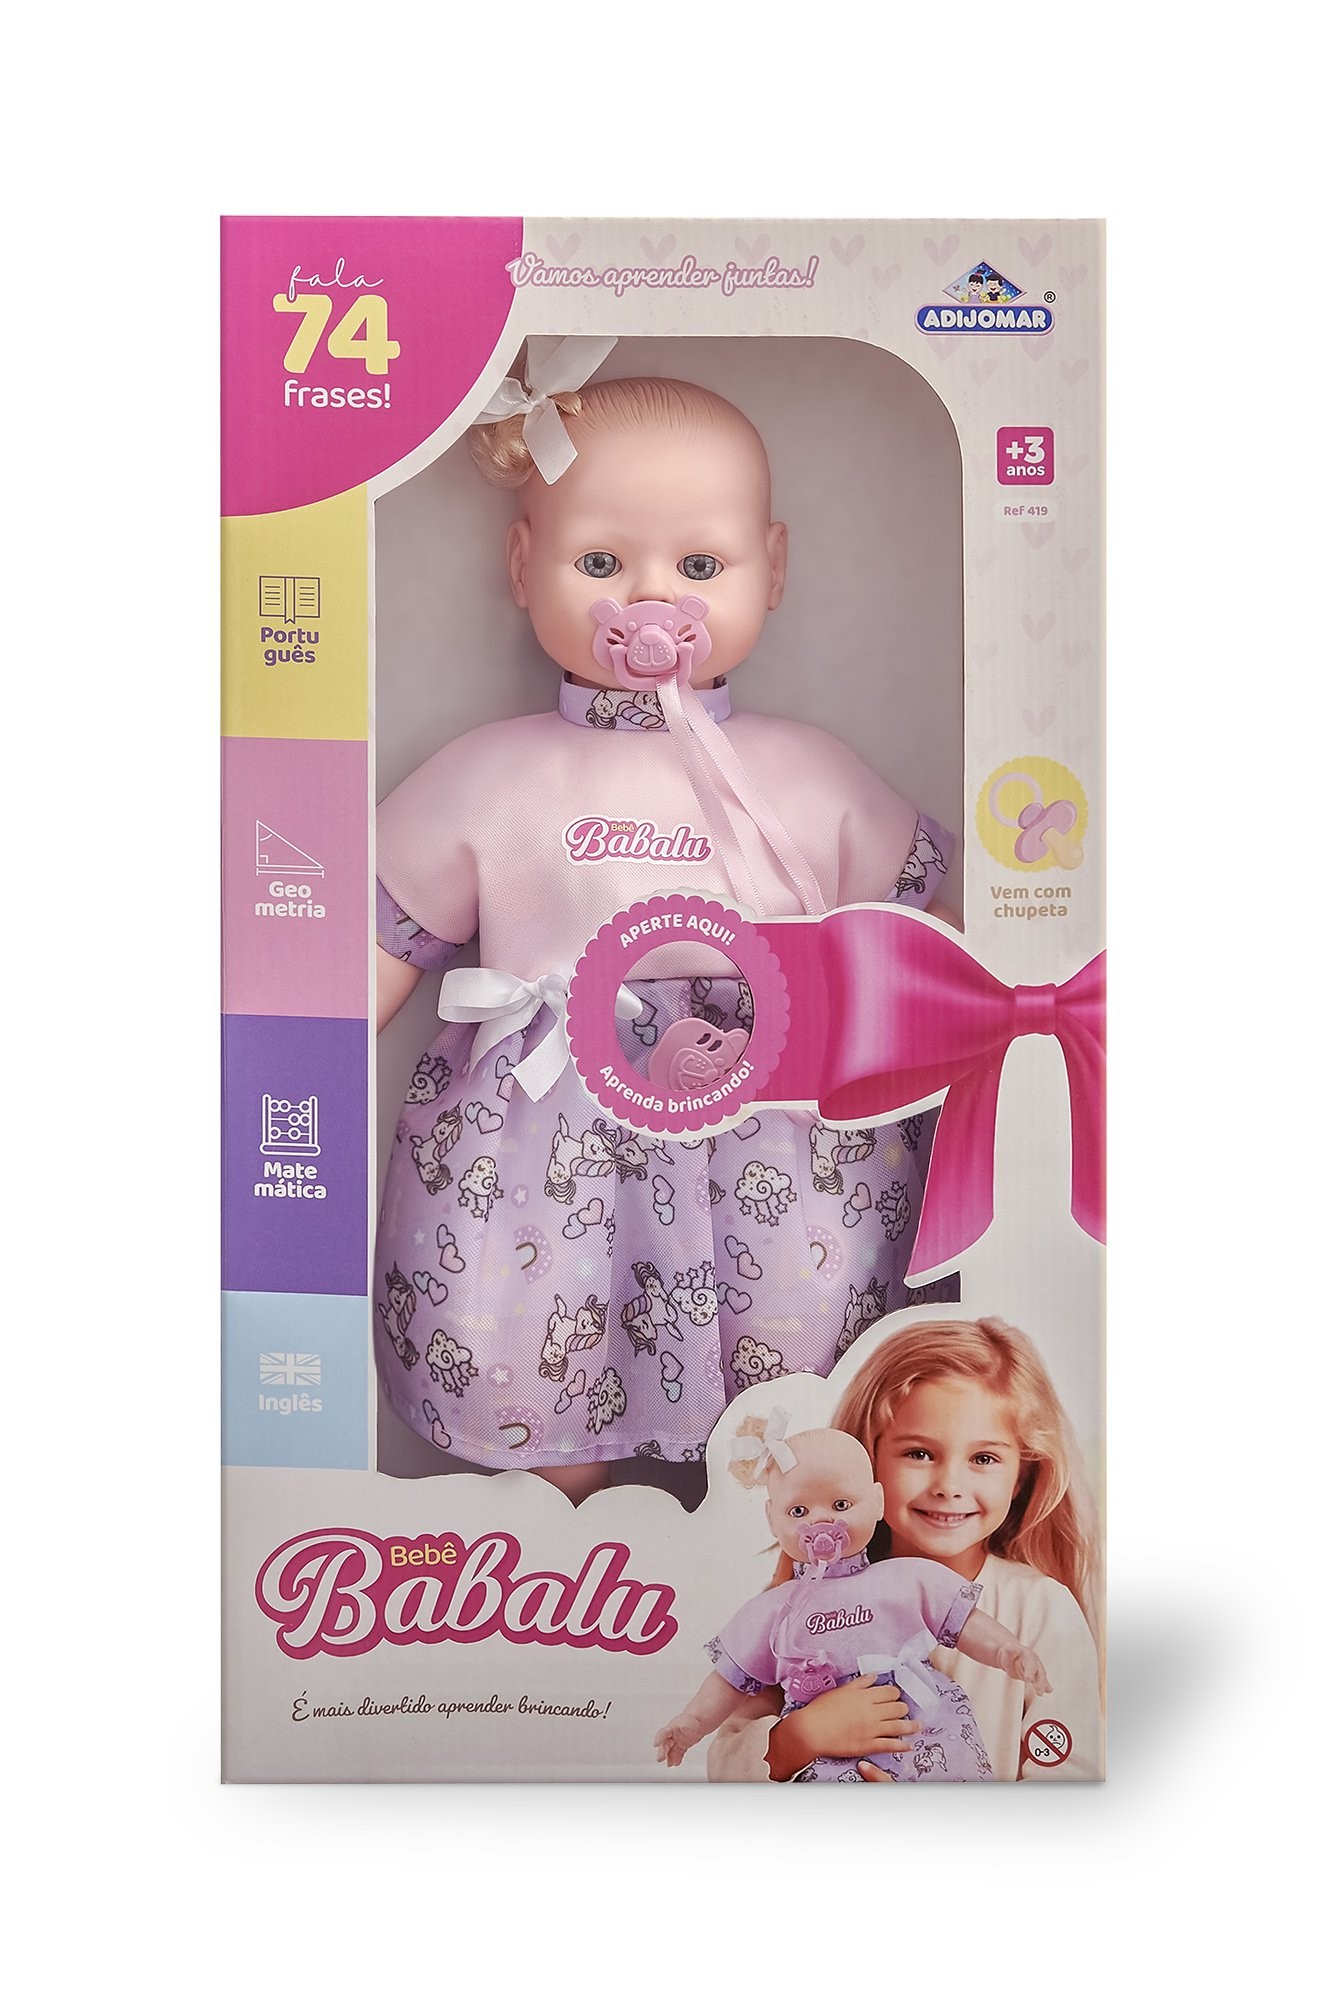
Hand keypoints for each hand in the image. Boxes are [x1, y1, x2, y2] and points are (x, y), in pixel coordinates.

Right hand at [654, 1716, 701, 1766]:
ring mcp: (677, 1740)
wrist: (699, 1721)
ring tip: (669, 1764)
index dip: (659, 1738)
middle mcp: (672, 1734)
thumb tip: (684, 1727)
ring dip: (669, 1757)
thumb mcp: (689, 1722)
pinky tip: (676, 1763)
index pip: (664, 1732)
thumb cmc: (692, 1719)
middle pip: (665, 1743)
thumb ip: (685, 1725)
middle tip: (660, 1758)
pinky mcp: (682, 1746)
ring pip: (671, 1750)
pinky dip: (676, 1758)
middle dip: (662, 1751)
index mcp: (672, 1726)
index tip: (655, 1744)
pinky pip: (678, 1753)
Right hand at [766, 1675, 916, 1779]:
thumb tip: (873, 1676)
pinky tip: (909, 1745)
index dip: (895, 1694)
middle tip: (903, 1710)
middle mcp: (872, 1711)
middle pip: (897, 1708)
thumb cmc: (822, 1709)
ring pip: (898, 1726)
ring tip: (917, 1726)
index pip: (889, 1692)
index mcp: (865, 1696)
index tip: (896, 1696)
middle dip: (903, 1708)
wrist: (812, 1730)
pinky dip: (902, 1745)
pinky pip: (890, 1745)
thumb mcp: (841, 1690)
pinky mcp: (868, 1745)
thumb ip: (859, 1683)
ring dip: (910, 1726)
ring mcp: (872, 1729)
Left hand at [999, 1645, 1051, 1693]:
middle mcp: (1034, 1662)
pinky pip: (1042, 1681)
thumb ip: (1010, 1650)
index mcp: (1028, 1655)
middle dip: (1040, 1682)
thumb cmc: (1009, 1652)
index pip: (1030, 1664)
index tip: (1028, 1680)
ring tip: (1040, 1693)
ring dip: (1043, 1685)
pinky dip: (1046, 1686)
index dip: (1030, 1672)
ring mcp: (1036, 1669)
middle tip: (1038, 1691)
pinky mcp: (1035, 1676)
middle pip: (1039, 1672)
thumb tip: (1009, 1647)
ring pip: (1041, 1678)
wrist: (1011, 1655)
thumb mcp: (1008, 1650)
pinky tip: (1049, 1690)